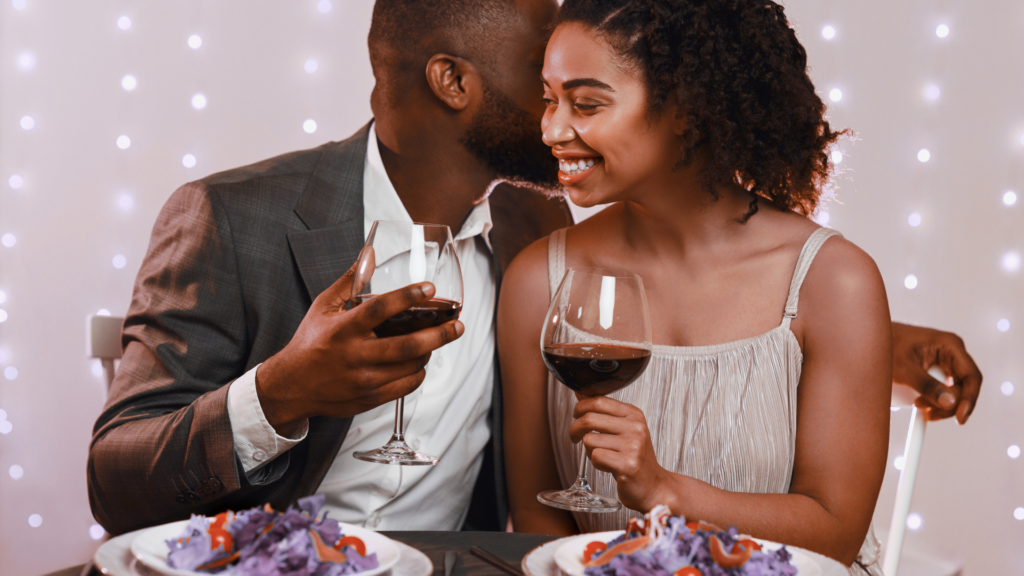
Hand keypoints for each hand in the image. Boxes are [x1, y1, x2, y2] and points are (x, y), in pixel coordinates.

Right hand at [256, 260, 463, 434]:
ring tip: (439, 339)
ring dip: (430, 351)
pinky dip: (419, 373)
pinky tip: (421, 361)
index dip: (408, 297)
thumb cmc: (310, 342)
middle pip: (408, 345)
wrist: (292, 386)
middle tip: (458, 325)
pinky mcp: (369, 398)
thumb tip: (369, 254)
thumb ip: (349, 281)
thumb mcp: (323, 306)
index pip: (381, 309)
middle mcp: (356, 355)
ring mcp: (364, 379)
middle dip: (440, 334)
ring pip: (411, 366)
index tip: (430, 288)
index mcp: (344, 328)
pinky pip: (405, 387)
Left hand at [570, 396, 672, 511]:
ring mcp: (633, 446)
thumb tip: (580, 391)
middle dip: (575, 429)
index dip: (580, 407)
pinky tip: (608, 466)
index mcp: (634, 414)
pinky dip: (596, 463)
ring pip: (589, 440)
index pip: (599, 400)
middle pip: (589, 418)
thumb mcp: (623, 428)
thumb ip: (603, 411)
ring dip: (588, 450)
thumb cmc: (634, 457)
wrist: (653, 486)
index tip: (576, 415)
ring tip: (602, 456)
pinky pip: (595, 457)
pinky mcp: (628, 465)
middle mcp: (635, 427)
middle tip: (574, 437)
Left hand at [891, 322, 981, 423]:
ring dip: (940, 404)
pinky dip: (933, 400)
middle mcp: (952, 353)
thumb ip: (926, 385)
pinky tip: (920, 404)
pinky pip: (942, 389)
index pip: (971, 376)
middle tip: (928, 413)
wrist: (871, 338)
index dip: (969, 399)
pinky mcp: (935, 370)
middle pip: (963, 387)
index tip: (960, 418)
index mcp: (950, 345)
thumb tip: (950, 404)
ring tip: (918, 406)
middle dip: (948, 404)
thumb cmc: (886, 345)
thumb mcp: (904, 368)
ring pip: (953, 391)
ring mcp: (944, 362)